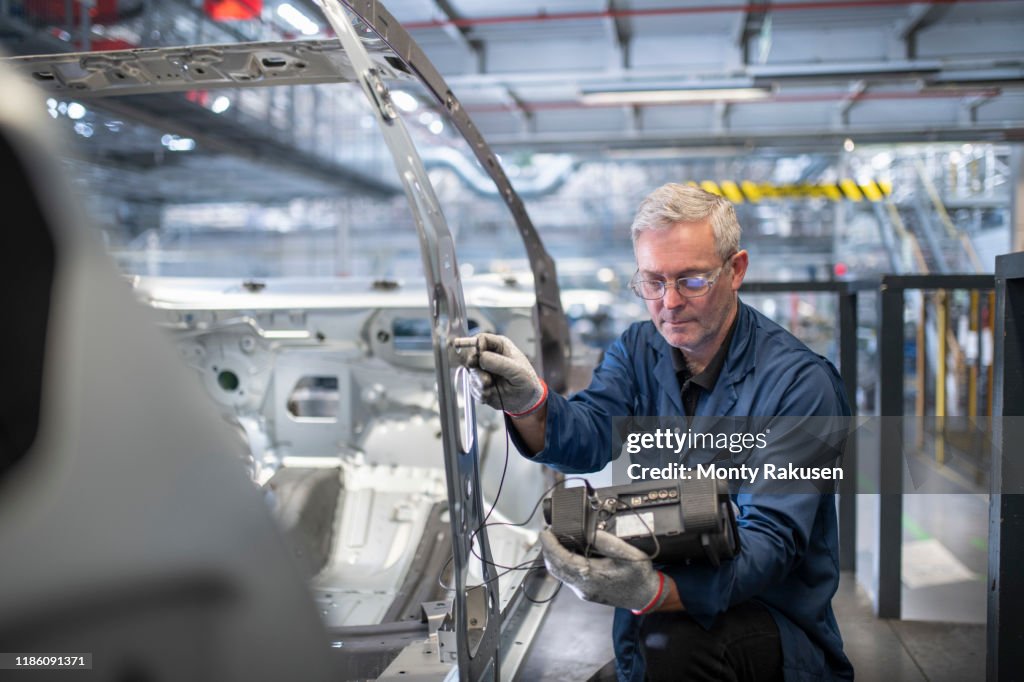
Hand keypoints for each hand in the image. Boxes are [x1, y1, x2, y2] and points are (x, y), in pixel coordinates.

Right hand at [453, 333, 546, 416]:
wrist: (526, 401)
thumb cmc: (527, 381)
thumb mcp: (517, 371)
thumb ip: (499, 363)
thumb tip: (481, 356)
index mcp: (499, 346)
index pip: (480, 339)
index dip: (475, 347)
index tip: (475, 358)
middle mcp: (489, 356)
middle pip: (470, 355)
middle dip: (475, 369)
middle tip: (486, 380)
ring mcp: (483, 370)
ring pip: (470, 373)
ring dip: (479, 383)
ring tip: (491, 389)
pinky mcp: (479, 383)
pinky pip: (472, 387)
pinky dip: (480, 393)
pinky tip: (490, 394)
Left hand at [540, 529, 667, 613]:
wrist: (646, 596)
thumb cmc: (639, 576)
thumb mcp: (628, 554)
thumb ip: (607, 542)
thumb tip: (589, 532)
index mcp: (591, 576)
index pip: (562, 560)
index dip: (550, 546)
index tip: (545, 533)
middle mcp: (583, 586)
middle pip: (555, 568)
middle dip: (548, 550)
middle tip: (548, 533)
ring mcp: (583, 591)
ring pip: (560, 574)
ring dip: (554, 557)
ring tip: (556, 540)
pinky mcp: (586, 592)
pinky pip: (568, 577)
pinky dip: (563, 563)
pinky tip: (568, 552)